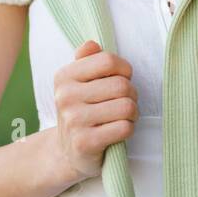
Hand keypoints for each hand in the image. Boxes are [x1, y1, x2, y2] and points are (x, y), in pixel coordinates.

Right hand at [52, 40, 137, 181]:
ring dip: (132, 113)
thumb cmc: (82, 111)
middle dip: (131, 94)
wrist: (66, 152)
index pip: (107, 61)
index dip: (124, 70)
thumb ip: (87, 60)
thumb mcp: (79, 82)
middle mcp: (65, 97)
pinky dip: (128, 129)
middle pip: (121, 85)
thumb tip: (92, 44)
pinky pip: (124, 127)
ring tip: (122, 117)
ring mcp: (73, 121)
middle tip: (124, 102)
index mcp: (64, 77)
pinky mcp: (85, 143)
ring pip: (126, 106)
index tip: (122, 79)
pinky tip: (118, 131)